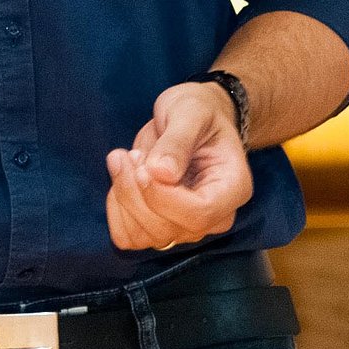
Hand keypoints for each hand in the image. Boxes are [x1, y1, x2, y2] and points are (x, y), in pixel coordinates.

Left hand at [105, 80, 252, 251]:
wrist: (192, 119)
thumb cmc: (199, 111)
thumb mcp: (191, 112)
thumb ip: (177, 141)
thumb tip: (161, 173)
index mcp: (232, 189)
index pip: (199, 213)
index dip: (163, 196)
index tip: (143, 165)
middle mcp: (214, 216)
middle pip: (168, 229)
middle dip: (135, 193)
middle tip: (128, 153)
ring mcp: (186, 226)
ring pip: (144, 237)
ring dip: (123, 198)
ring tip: (125, 159)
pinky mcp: (161, 227)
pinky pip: (129, 236)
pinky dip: (116, 210)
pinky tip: (122, 179)